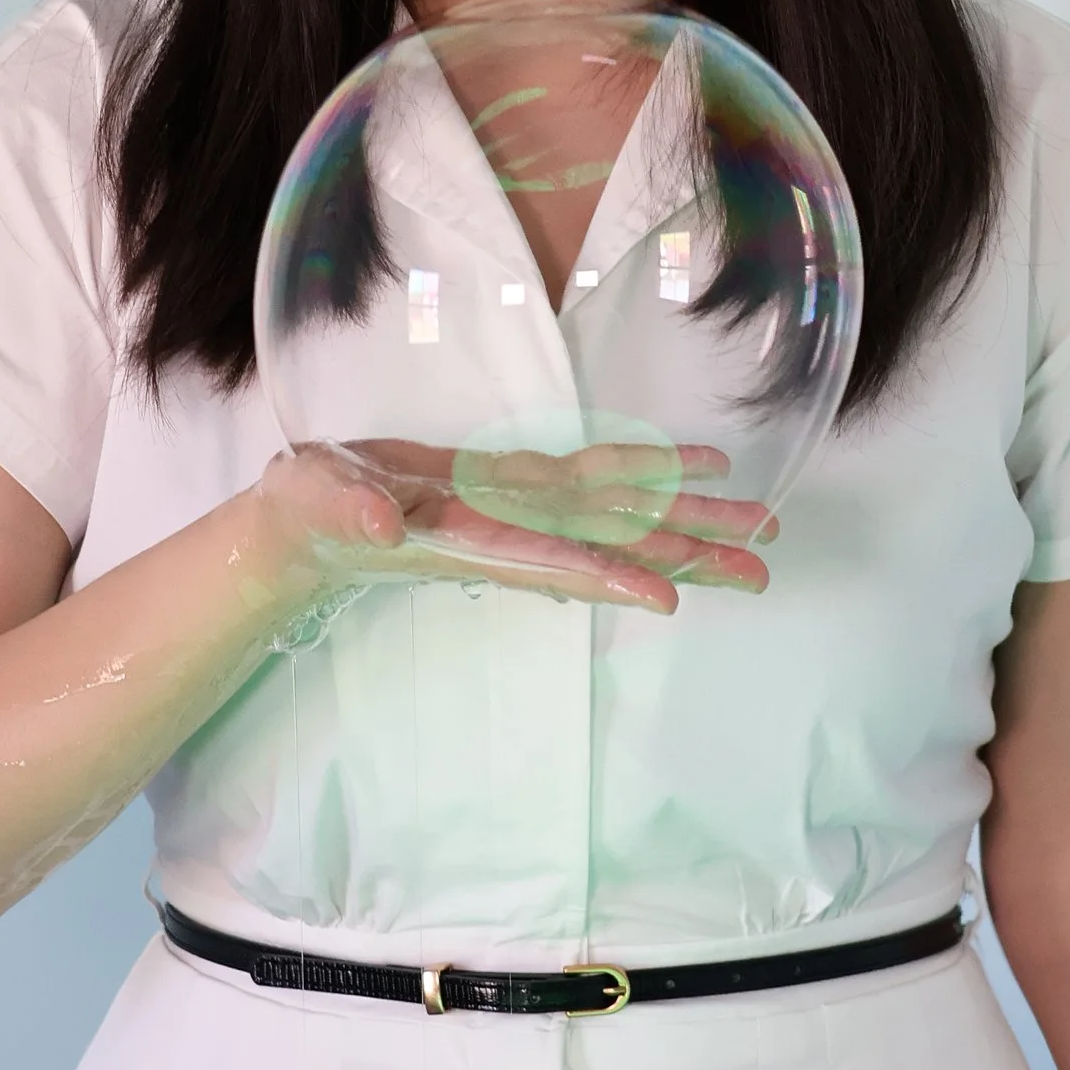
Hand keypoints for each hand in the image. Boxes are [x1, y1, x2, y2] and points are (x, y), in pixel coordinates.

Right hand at [249, 437, 775, 618]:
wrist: (308, 520)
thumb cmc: (308, 515)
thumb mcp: (319, 502)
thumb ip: (351, 509)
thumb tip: (381, 519)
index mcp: (469, 542)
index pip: (550, 564)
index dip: (608, 579)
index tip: (667, 599)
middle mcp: (513, 534)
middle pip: (614, 548)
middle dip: (687, 557)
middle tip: (761, 566)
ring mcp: (523, 511)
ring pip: (622, 518)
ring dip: (688, 522)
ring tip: (758, 526)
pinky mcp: (518, 485)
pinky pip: (597, 480)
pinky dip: (649, 474)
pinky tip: (696, 470)